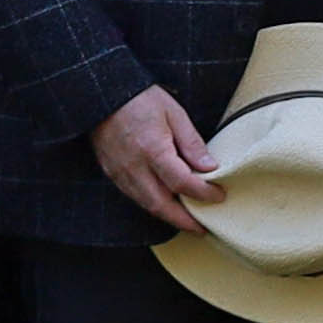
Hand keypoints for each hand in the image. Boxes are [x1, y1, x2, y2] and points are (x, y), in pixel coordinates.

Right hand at [94, 85, 217, 232]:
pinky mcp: (111, 173)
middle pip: (162, 205)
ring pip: (146, 205)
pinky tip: (165, 205)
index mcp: (153, 150)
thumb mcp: (175, 113)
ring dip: (168, 217)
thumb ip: (192, 143)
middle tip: (202, 228)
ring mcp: (120, 173)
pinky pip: (134, 196)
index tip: (219, 196)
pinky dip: (152, 205)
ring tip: (187, 222)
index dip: (203, 193)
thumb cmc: (141, 99)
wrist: (103, 94)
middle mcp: (135, 167)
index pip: (182, 183)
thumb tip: (210, 167)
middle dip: (184, 221)